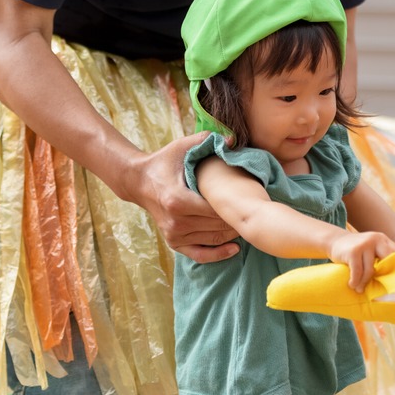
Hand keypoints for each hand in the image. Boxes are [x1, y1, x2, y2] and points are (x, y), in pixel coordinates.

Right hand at [124, 132, 239, 263]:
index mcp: (178, 200)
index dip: (236, 206)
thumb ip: (206, 140)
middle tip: (256, 212)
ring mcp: (174, 234)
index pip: (216, 209)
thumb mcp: (182, 147)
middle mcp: (176, 222)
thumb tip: (231, 139)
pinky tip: (234, 248)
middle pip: (217, 225)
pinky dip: (218, 254)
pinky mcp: (173, 242)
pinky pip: (200, 255)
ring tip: (247, 223)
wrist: (139, 181)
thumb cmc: (164, 162)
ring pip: (213, 239)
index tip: (252, 199)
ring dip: (232, 234)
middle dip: (238, 219)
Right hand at [329, 231, 394, 292]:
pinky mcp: (353, 252)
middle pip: (387, 262)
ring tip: (359, 289)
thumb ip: (382, 256)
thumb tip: (394, 279)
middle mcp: (376, 239)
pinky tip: (352, 285)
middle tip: (379, 288)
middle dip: (384, 276)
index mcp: (383, 239)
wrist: (335, 240)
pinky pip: (358, 272)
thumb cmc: (357, 250)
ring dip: (364, 283)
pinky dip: (355, 281)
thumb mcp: (371, 248)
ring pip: (370, 270)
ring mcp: (364, 244)